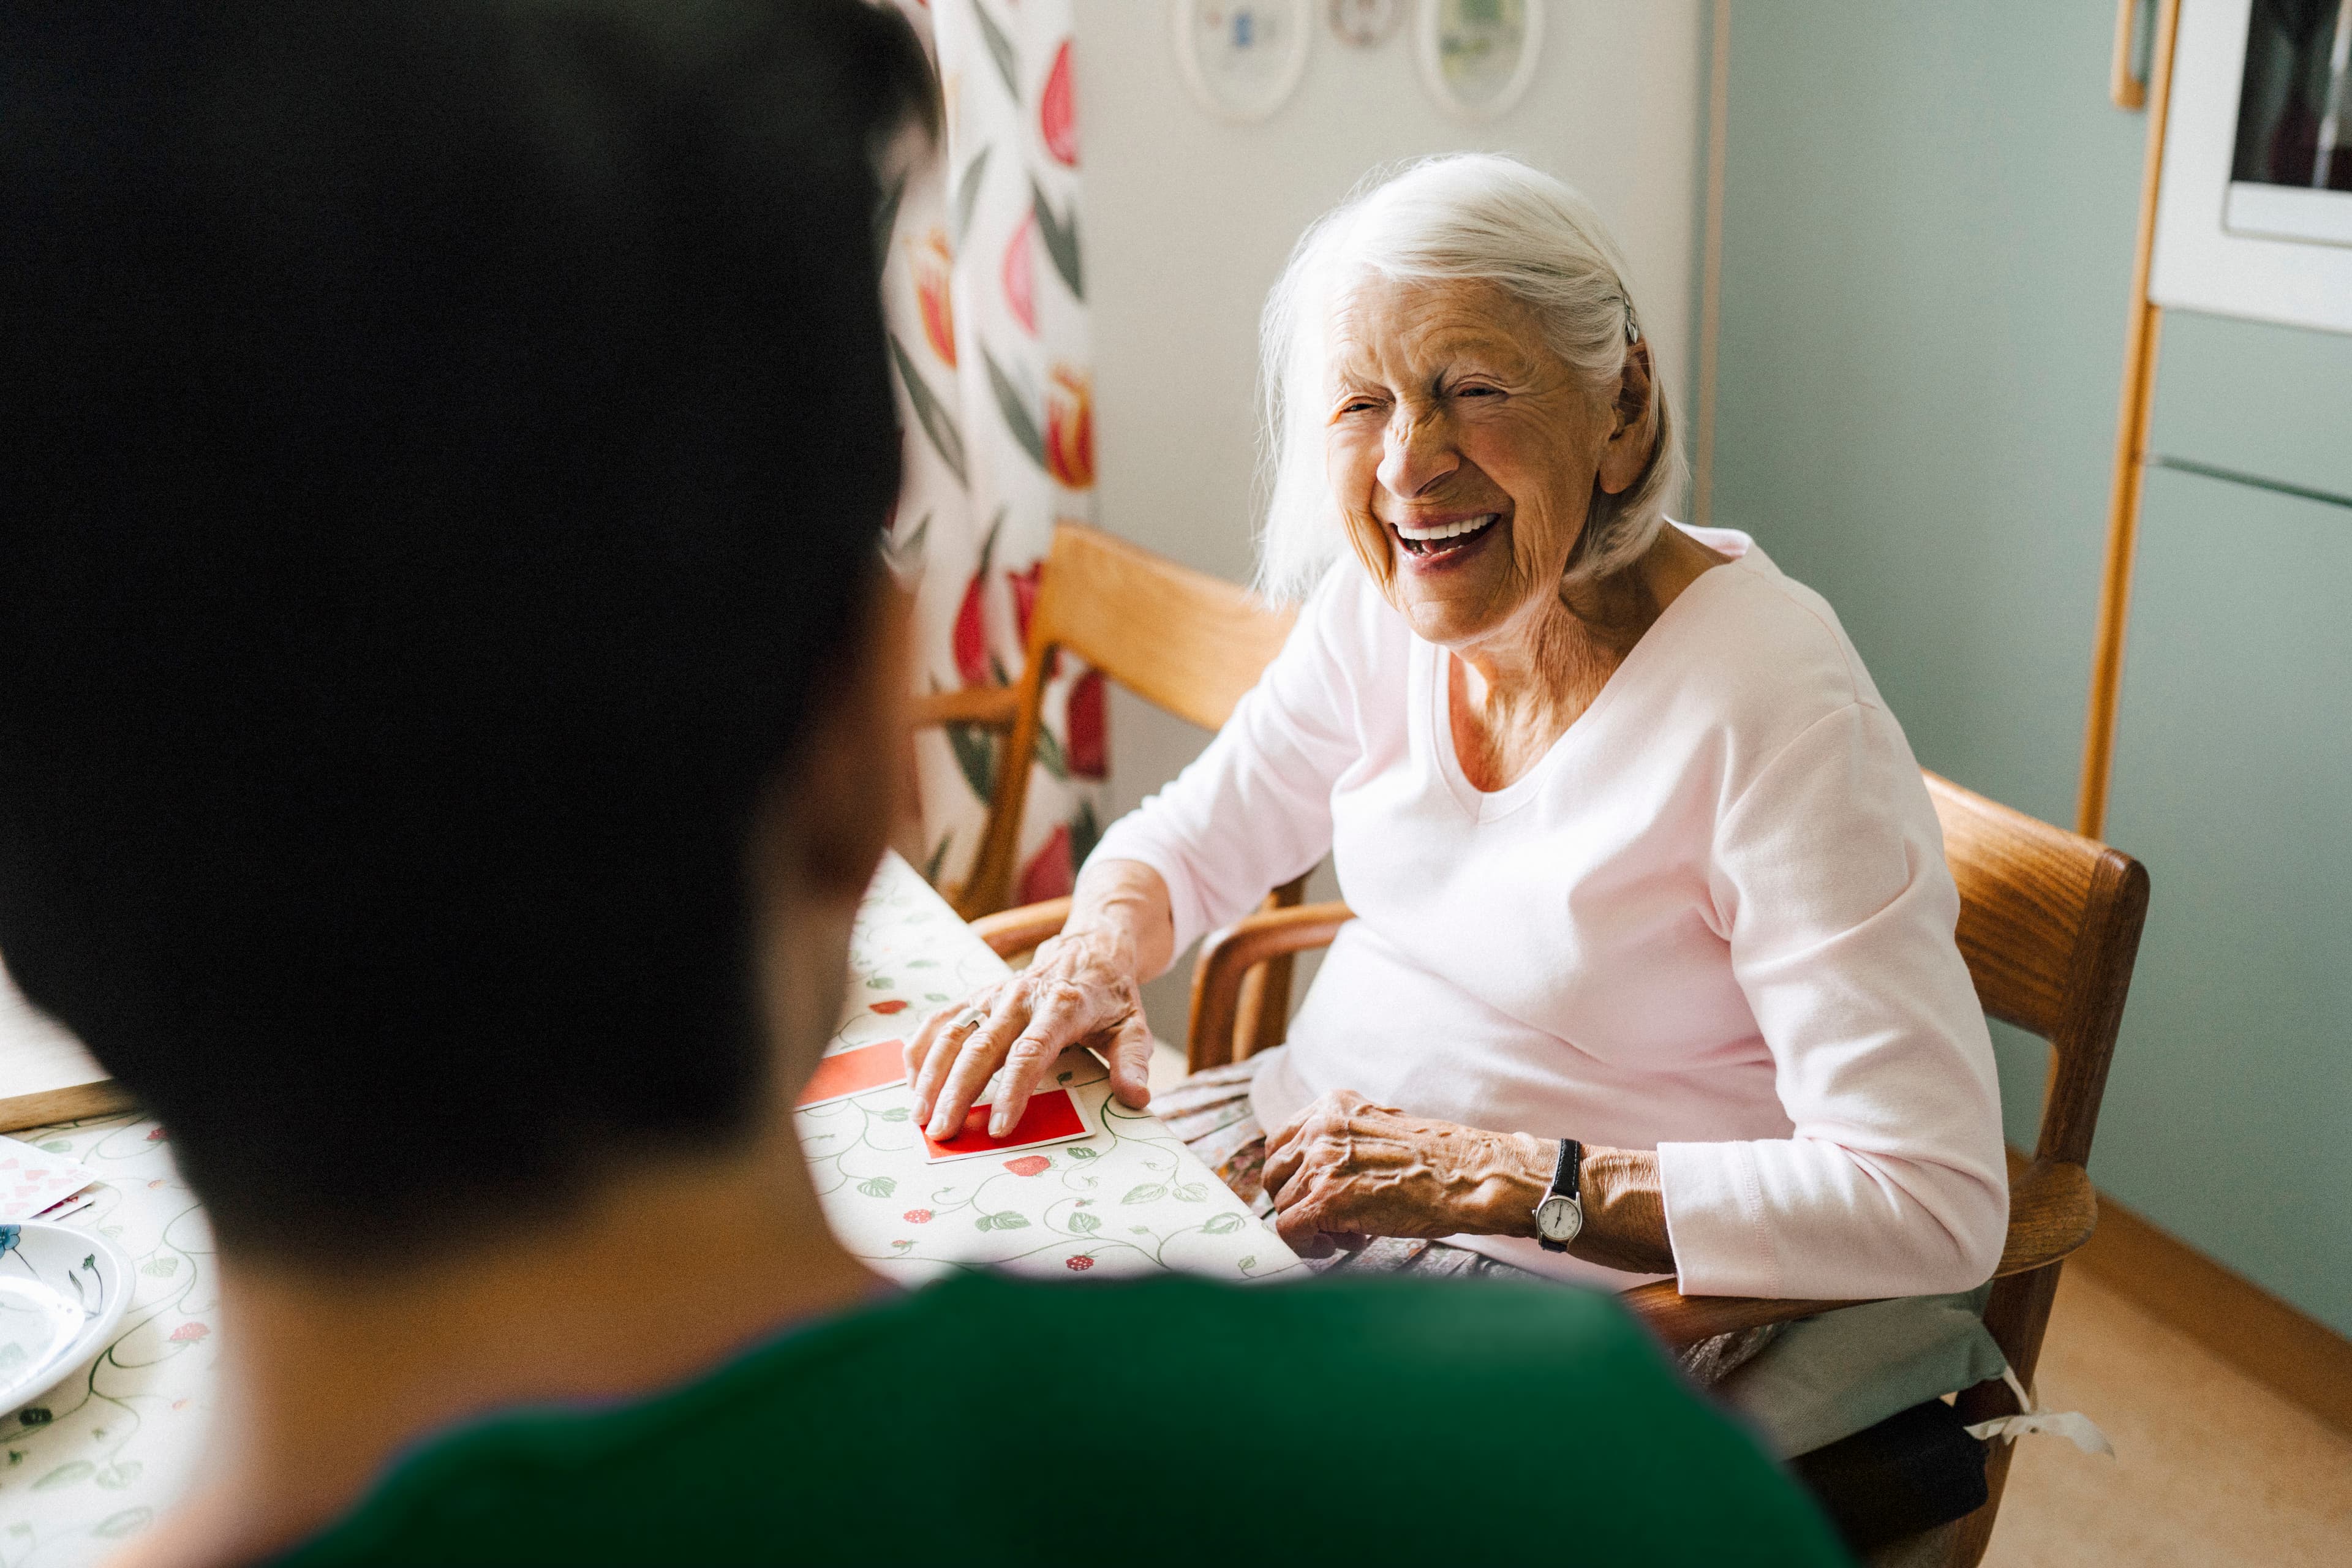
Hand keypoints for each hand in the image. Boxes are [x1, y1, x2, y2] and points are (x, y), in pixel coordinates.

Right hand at [906, 922, 1152, 1141]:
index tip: (999, 1127)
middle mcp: (1021, 997)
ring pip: (954, 1032)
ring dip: (931, 1074)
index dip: (1013, 1090)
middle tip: (942, 1132)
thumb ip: (1133, 1062)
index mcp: (1062, 1006)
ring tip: (919, 1116)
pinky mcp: (977, 996)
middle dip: (957, 1091)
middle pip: (982, 1046)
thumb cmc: (1110, 998)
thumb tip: (1136, 1098)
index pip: (1031, 1052)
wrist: (1089, 948)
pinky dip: (921, 1048)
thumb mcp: (1133, 1027)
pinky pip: (941, 1019)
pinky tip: (911, 1082)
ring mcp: (994, 994)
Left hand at [1260, 1090, 1551, 1259]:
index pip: (1281, 1142)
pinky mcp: (1326, 1199)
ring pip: (1282, 1205)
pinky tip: (1344, 1244)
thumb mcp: (1382, 1131)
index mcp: (1333, 1106)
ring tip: (1350, 1232)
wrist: (1471, 1177)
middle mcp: (1320, 1127)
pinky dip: (1307, 1246)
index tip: (1313, 1193)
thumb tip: (1314, 1175)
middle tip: (1331, 1219)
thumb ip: (1344, 1142)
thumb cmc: (1438, 1161)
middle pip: (1274, 1174)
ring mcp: (1321, 1162)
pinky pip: (1289, 1230)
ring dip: (1310, 1226)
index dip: (1293, 1176)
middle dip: (1297, 1202)